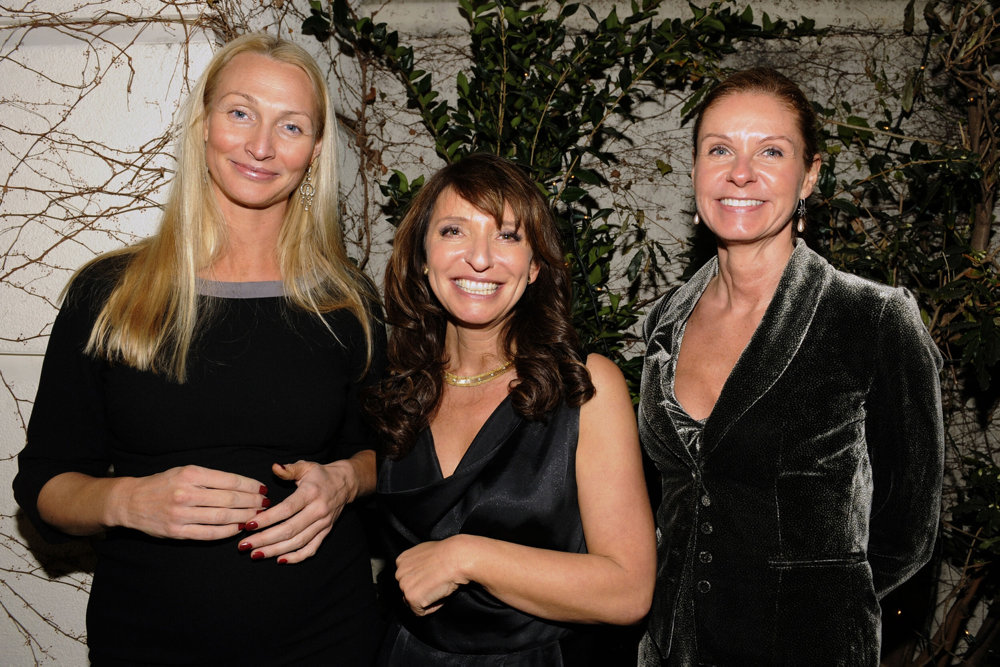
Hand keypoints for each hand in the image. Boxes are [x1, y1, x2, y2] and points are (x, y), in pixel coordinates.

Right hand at [114, 465, 267, 539]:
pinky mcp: (177, 532)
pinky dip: (228, 532)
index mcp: (191, 474)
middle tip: (265, 503)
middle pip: (230, 499)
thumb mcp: (185, 471)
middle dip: (252, 502)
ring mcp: (181, 514)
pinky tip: (239, 528)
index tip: (262, 488)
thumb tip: (243, 485)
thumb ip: (211, 478)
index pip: (230, 480)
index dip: (251, 486)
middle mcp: (186, 493)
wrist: (131, 501)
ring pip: (222, 517)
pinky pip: (209, 533)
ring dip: (244, 517)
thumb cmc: (163, 484)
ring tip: (257, 515)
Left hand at [237, 459, 359, 563]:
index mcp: (311, 493)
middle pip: (289, 529)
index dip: (267, 519)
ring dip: (276, 550)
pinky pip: (312, 549)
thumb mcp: (305, 467)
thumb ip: (289, 469)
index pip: (286, 509)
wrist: (345, 483)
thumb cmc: (320, 475)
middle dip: (265, 539)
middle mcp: (318, 510)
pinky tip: (280, 560)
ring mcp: (323, 523)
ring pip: (298, 542)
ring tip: (256, 554)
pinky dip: (296, 557)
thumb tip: (274, 467)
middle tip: (244, 546)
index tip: (249, 525)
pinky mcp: (326, 532)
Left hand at [395, 535, 472, 615]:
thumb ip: (417, 564)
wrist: (456, 558)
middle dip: (422, 591)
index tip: (432, 578)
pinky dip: (432, 608)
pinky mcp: (412, 598)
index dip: (421, 581)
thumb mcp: (425, 552)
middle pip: (408, 591)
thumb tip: (421, 573)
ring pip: (413, 602)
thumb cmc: (447, 554)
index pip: (407, 578)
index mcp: (402, 560)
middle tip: (437, 584)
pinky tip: (440, 594)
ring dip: (427, 600)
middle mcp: (399, 573)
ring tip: (439, 588)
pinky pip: (420, 611)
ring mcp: (404, 586)